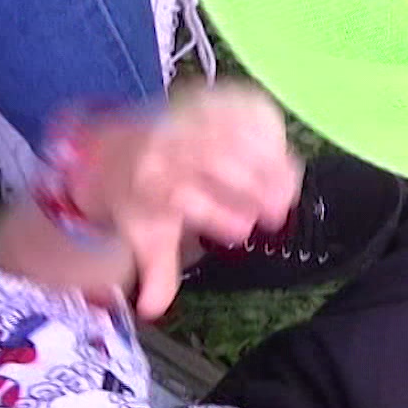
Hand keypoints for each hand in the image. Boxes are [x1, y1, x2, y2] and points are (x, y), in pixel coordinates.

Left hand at [75, 83, 302, 316]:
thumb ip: (156, 273)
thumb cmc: (144, 198)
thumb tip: (150, 312)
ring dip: (267, 162)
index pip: (184, 193)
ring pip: (235, 131)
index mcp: (150, 180)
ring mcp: (192, 115)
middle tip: (276, 215)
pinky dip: (268, 130)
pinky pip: (244, 108)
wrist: (119, 144)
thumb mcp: (146, 235)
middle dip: (251, 188)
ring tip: (288, 190)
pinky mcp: (212, 96)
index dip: (218, 214)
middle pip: (214, 159)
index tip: (242, 232)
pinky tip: (281, 154)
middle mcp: (169, 143)